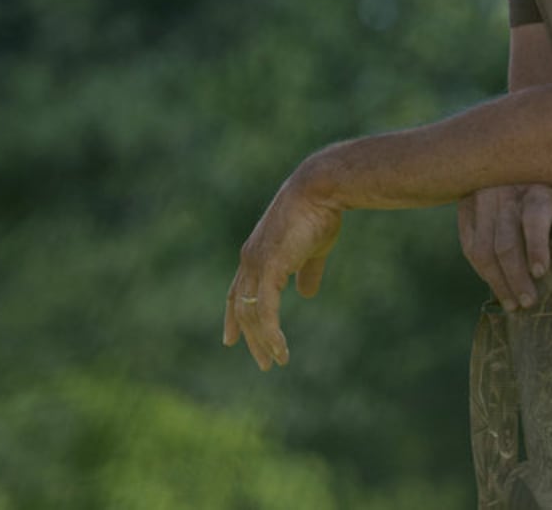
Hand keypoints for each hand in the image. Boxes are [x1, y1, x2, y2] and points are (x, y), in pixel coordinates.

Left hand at [223, 175, 342, 370]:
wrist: (320, 190)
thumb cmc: (319, 214)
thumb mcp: (313, 249)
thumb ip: (307, 271)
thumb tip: (307, 294)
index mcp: (256, 255)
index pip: (239, 292)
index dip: (235, 316)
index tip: (231, 339)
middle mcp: (250, 261)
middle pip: (243, 308)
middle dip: (251, 338)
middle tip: (265, 362)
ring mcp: (257, 265)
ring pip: (252, 314)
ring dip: (263, 341)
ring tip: (276, 361)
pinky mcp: (269, 269)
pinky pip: (264, 311)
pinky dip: (271, 334)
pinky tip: (281, 351)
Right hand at [457, 184, 551, 310]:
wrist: (526, 168)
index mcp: (539, 190)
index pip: (534, 219)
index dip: (536, 246)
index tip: (541, 273)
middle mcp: (507, 192)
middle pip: (505, 242)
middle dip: (515, 278)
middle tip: (529, 303)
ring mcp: (482, 199)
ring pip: (481, 249)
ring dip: (495, 281)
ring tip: (512, 305)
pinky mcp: (466, 208)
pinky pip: (469, 246)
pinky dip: (481, 270)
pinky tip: (495, 285)